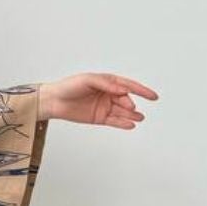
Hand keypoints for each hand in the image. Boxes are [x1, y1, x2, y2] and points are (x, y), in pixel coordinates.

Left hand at [39, 74, 157, 128]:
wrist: (54, 101)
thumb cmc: (69, 87)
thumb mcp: (87, 80)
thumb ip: (106, 84)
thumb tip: (123, 89)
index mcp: (107, 82)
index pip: (128, 85)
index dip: (141, 90)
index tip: (153, 96)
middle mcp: (108, 94)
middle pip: (125, 99)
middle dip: (129, 103)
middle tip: (130, 106)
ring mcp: (105, 107)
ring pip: (122, 112)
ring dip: (132, 115)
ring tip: (139, 118)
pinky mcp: (99, 118)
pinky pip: (114, 121)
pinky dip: (123, 123)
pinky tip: (130, 125)